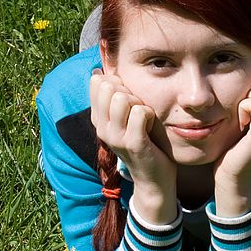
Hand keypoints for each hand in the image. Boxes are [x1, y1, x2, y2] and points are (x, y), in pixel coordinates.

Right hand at [89, 69, 176, 220]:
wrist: (153, 178)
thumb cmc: (143, 142)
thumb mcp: (124, 119)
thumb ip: (113, 97)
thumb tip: (99, 72)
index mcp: (98, 120)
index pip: (97, 83)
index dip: (117, 82)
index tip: (128, 97)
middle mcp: (102, 128)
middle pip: (110, 88)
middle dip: (130, 91)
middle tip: (139, 110)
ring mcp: (116, 137)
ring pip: (123, 99)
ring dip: (140, 103)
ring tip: (144, 118)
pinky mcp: (133, 143)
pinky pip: (141, 112)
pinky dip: (150, 114)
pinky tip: (151, 126)